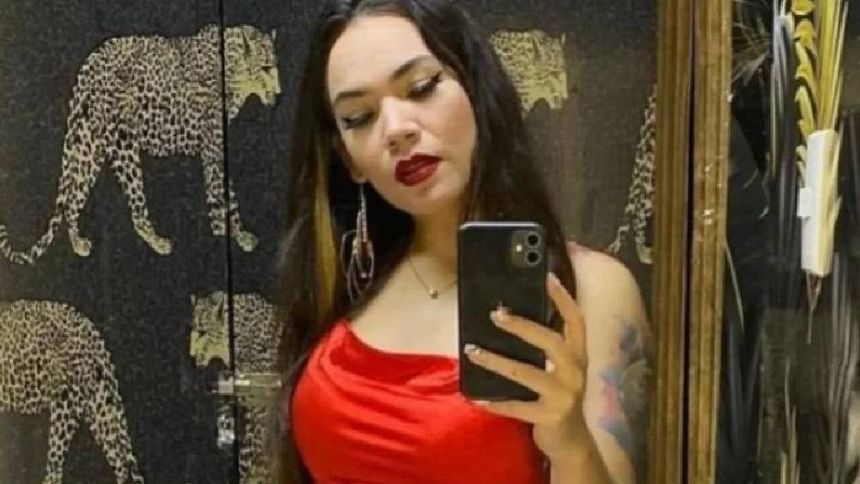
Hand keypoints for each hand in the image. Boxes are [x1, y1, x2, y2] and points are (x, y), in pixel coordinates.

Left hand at [464, 272, 592, 460]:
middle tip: (495, 314)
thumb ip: (546, 350)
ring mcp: (564, 396)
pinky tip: (475, 397)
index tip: (548, 277)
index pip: (576, 322)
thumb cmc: (559, 398)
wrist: (572, 442)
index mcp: (579, 356)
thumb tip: (511, 319)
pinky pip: (516, 406)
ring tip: (472, 351)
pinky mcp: (549, 416)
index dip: (564, 299)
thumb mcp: (561, 371)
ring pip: (526, 373)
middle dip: (522, 326)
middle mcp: (576, 372)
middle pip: (551, 342)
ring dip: (496, 361)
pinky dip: (495, 402)